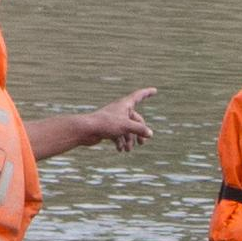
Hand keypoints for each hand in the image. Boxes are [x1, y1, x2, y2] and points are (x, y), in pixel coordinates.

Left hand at [39, 91, 157, 155]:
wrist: (86, 130)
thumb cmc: (106, 124)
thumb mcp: (126, 126)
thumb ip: (140, 129)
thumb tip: (150, 134)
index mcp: (125, 104)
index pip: (139, 96)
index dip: (147, 93)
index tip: (155, 90)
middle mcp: (120, 110)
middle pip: (136, 120)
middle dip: (139, 133)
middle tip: (142, 143)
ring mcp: (114, 119)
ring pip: (127, 130)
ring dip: (129, 140)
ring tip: (128, 150)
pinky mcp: (108, 128)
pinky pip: (119, 135)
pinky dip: (120, 142)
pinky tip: (120, 150)